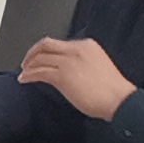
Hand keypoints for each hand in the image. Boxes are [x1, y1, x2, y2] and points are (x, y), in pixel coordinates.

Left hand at [15, 36, 138, 116]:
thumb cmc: (113, 90)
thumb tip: (70, 70)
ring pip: (40, 58)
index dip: (46, 50)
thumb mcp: (99, 66)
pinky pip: (39, 72)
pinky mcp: (62, 76)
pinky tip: (24, 80)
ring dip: (28, 65)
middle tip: (26, 62)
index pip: (60, 43)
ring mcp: (68, 62)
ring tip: (24, 73)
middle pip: (46, 45)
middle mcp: (76, 49)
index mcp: (87, 45)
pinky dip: (29, 75)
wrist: (119, 99)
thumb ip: (84, 63)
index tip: (40, 57)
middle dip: (32, 53)